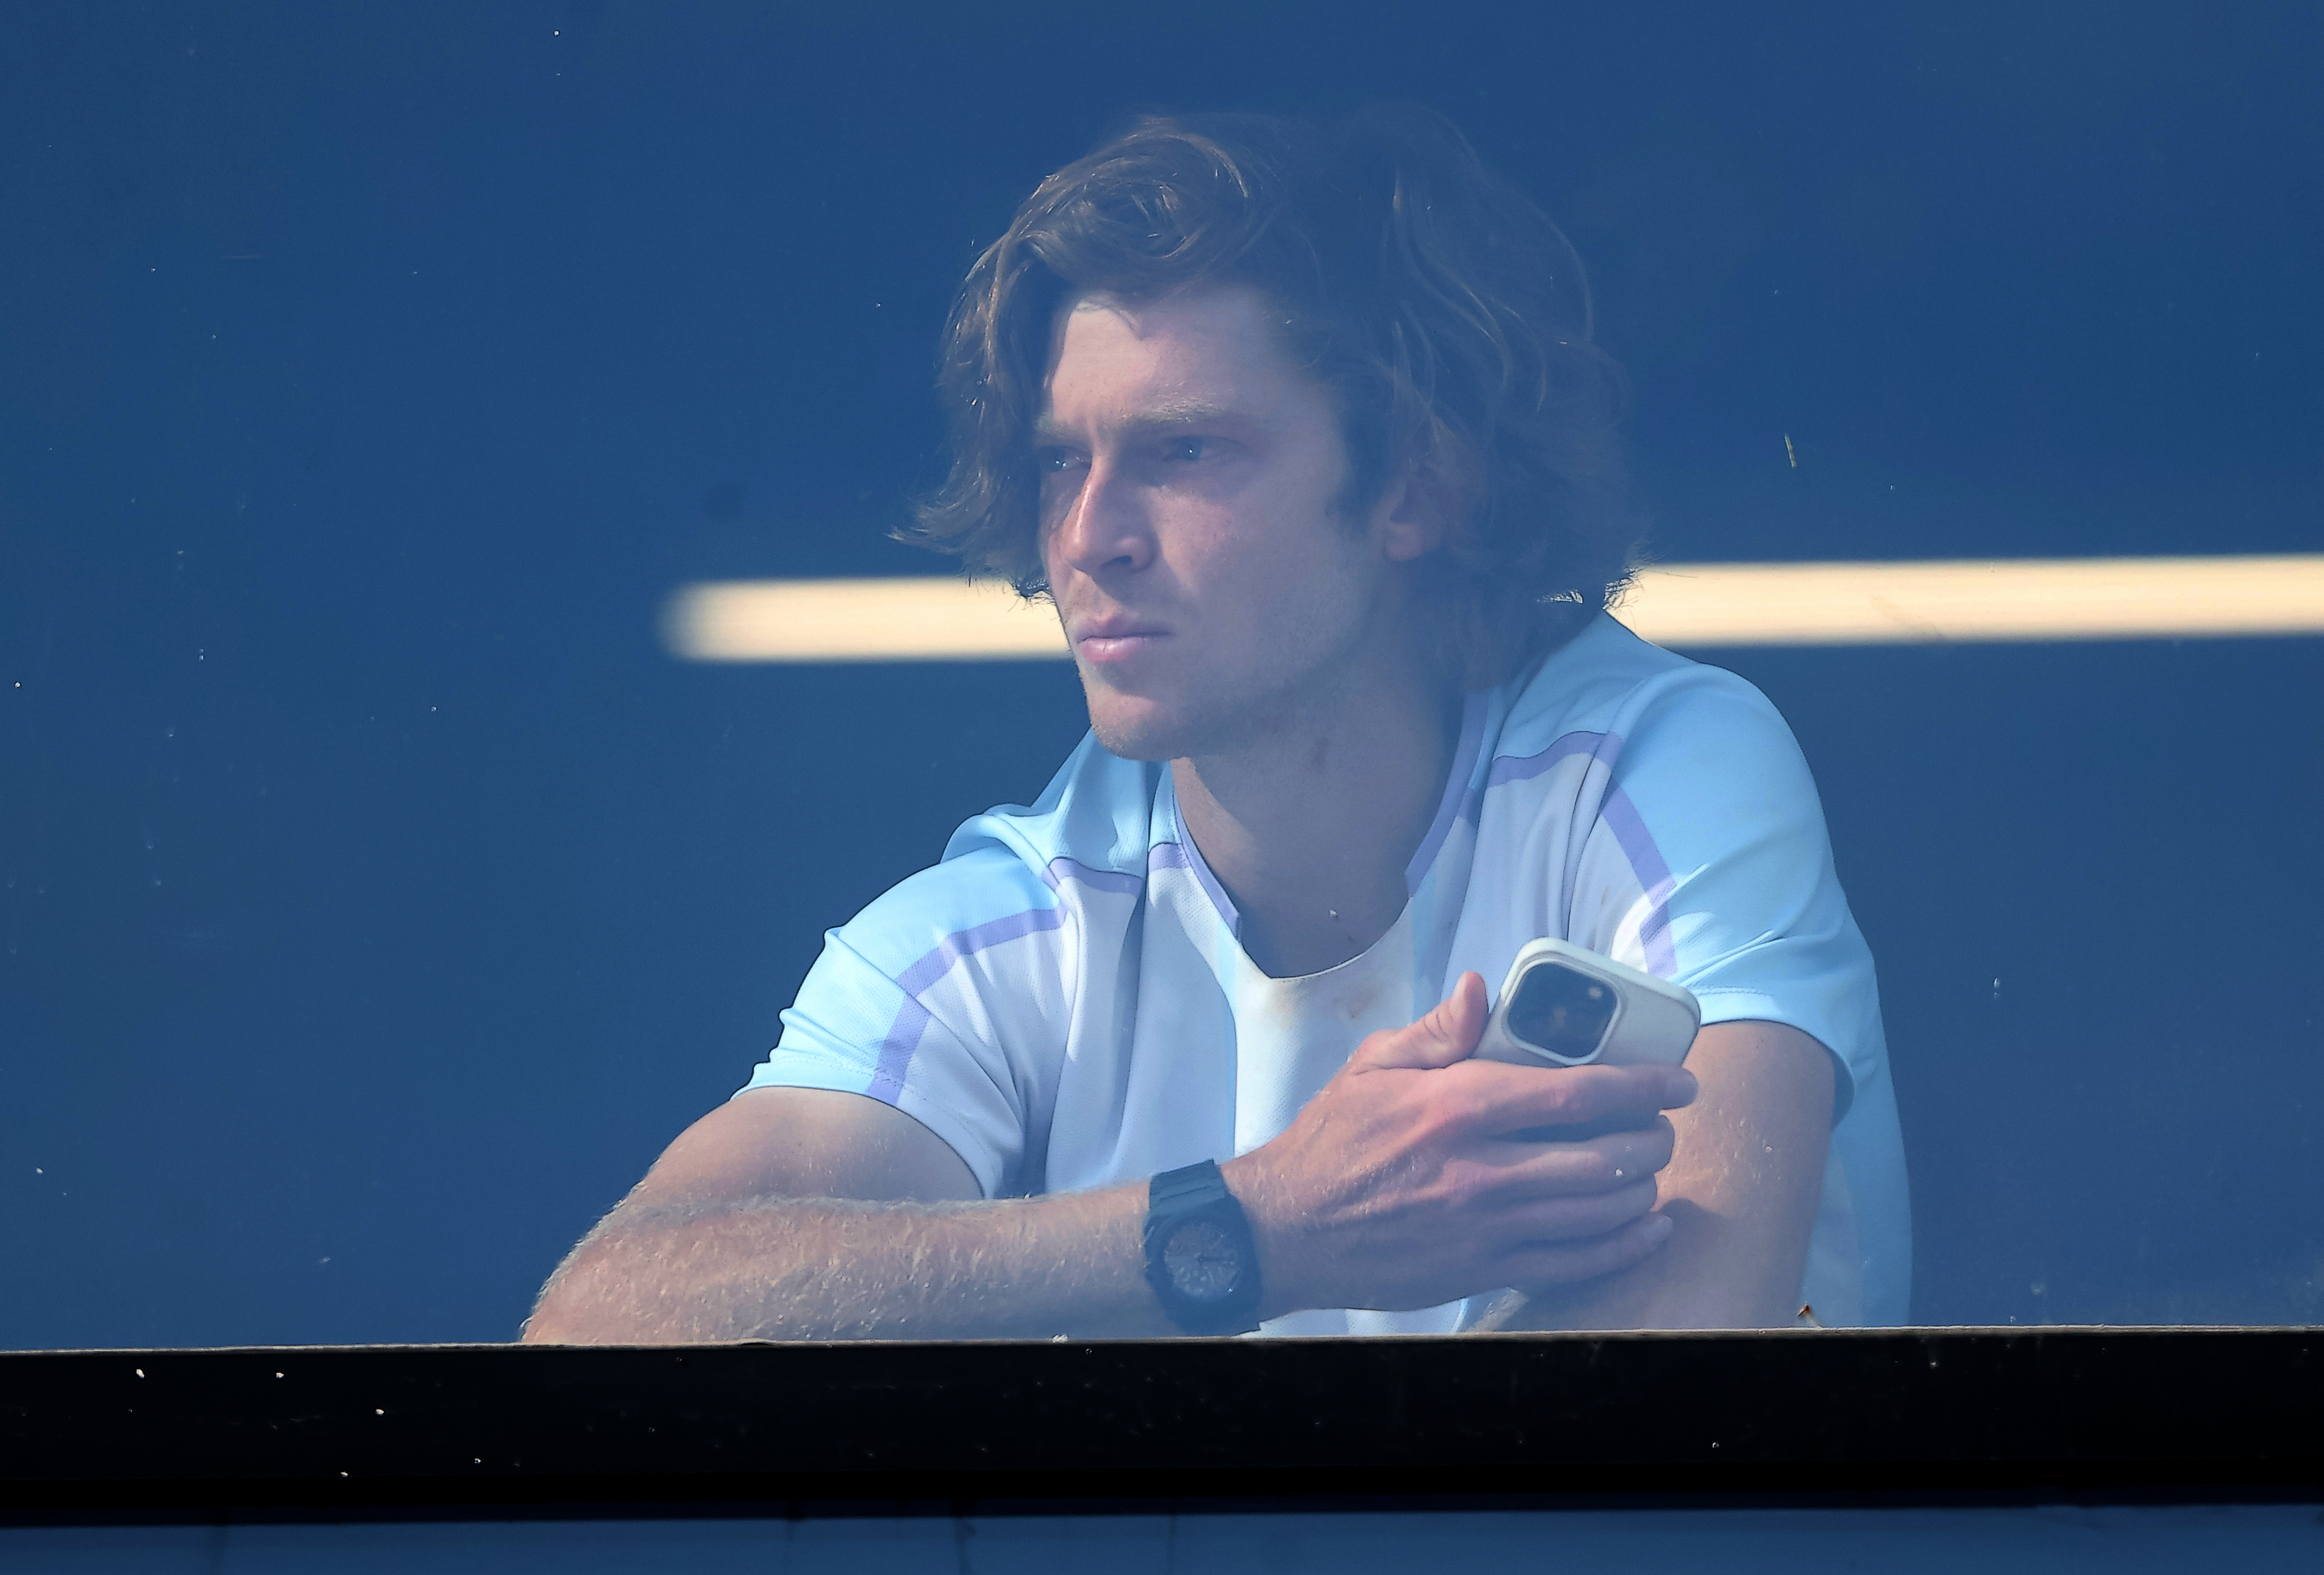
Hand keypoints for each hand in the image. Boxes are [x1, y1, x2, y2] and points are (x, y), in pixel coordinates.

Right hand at [1222, 972, 1698, 1317]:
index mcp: (1456, 1107)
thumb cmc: (1333, 1140)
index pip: (1574, 1094)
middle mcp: (1479, 1170)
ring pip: (1597, 1212)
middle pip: (1602, 1157)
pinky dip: (1624, 1246)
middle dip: (1651, 1139)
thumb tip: (1481, 988)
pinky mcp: (1481, 1272)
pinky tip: (1647, 1228)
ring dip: (1642, 1188)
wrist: (1287, 1229)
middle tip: (1663, 1126)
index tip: (1679, 1081)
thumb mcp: (1372, 1066)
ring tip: (1649, 1168)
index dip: (1641, 1085)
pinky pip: (1574, 1264)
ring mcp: (1485, 1228)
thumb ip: (1436, 1030)